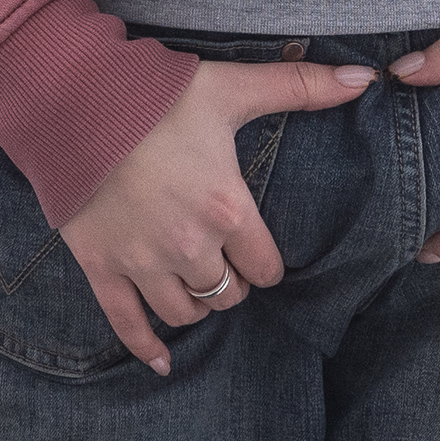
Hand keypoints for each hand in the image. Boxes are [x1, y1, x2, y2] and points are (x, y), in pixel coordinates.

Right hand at [58, 57, 374, 375]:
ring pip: (187, 313)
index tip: (256, 250)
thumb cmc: (156, 94)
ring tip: (196, 284)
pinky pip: (128, 325)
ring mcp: (144, 263)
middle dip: (232, 282)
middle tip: (224, 262)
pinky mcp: (103, 268)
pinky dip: (146, 348)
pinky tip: (162, 362)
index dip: (264, 262)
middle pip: (229, 295)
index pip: (267, 267)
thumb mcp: (232, 87)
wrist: (74, 99)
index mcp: (227, 208)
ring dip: (197, 305)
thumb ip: (300, 87)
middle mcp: (190, 246)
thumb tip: (365, 77)